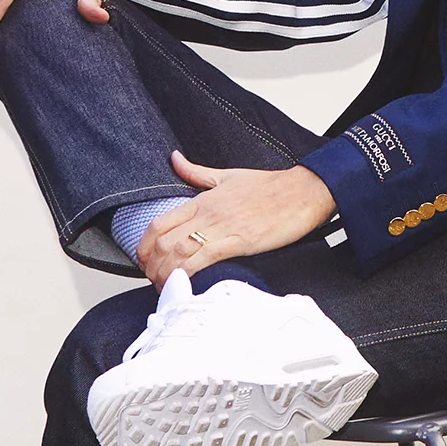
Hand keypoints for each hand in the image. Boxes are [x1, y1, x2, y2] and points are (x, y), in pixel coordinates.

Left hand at [137, 151, 338, 285]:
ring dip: (166, 275)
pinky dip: (189, 273)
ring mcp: (223, 227)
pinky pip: (204, 259)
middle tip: (153, 280)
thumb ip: (196, 171)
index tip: (144, 262)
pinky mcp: (240, 241)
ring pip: (179, 253)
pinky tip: (185, 284)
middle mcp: (207, 213)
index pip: (159, 224)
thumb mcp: (227, 175)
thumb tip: (174, 158)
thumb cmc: (269, 186)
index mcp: (202, 200)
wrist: (302, 191)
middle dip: (151, 267)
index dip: (144, 247)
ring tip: (165, 288)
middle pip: (163, 242)